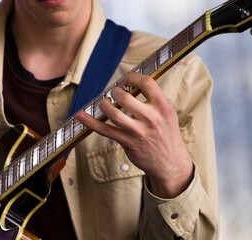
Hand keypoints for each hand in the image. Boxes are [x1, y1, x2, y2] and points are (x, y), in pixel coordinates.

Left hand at [77, 72, 192, 197]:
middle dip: (115, 92)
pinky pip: (105, 130)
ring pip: (113, 113)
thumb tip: (135, 85)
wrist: (170, 162)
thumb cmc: (167, 135)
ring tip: (105, 103)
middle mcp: (151, 118)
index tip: (127, 81)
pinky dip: (91, 122)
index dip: (133, 78)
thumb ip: (155, 99)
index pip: (147, 83)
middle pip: (125, 98)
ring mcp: (138, 132)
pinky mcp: (128, 142)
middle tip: (114, 94)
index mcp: (163, 107)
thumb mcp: (168, 113)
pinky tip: (81, 116)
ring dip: (104, 104)